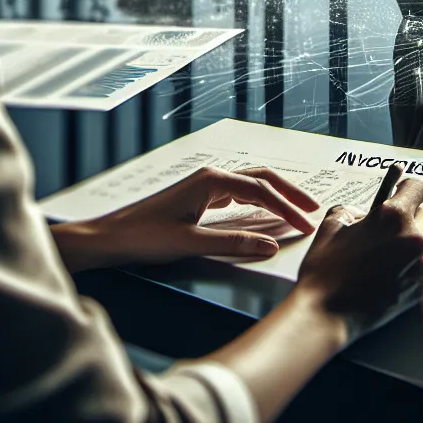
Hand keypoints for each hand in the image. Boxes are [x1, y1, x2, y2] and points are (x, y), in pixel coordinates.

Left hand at [52, 166, 321, 271]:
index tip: (307, 226)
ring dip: (277, 196)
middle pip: (263, 178)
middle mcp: (211, 176)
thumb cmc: (143, 237)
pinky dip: (259, 201)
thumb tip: (271, 245)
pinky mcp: (199, 195)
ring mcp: (205, 184)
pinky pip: (239, 193)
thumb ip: (233, 244)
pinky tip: (266, 213)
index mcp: (211, 181)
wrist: (108, 237)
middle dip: (291, 193)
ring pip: (252, 183)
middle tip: (314, 210)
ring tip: (298, 211)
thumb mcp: (191, 243)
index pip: (262, 192)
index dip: (288, 209)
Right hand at [296, 176, 422, 338]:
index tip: (401, 192)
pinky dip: (405, 267)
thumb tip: (364, 214)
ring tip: (380, 257)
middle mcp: (414, 239)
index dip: (407, 188)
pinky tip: (382, 276)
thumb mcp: (332, 225)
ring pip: (421, 244)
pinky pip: (418, 268)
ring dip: (406, 244)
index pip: (418, 188)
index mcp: (394, 217)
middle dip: (408, 217)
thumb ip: (353, 210)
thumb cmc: (325, 270)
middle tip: (387, 228)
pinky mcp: (419, 288)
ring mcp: (420, 266)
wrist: (325, 315)